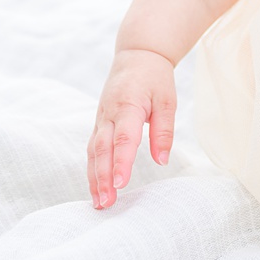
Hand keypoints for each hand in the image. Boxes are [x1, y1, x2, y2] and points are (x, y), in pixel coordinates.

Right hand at [88, 48, 176, 208]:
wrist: (137, 56)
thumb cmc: (155, 78)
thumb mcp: (167, 101)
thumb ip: (163, 131)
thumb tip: (162, 161)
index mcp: (128, 107)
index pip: (123, 139)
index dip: (120, 162)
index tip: (121, 184)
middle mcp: (108, 115)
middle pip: (102, 150)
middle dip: (102, 178)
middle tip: (106, 203)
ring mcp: (100, 120)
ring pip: (93, 153)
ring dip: (94, 178)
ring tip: (99, 203)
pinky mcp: (99, 124)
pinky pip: (92, 149)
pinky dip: (92, 169)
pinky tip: (96, 187)